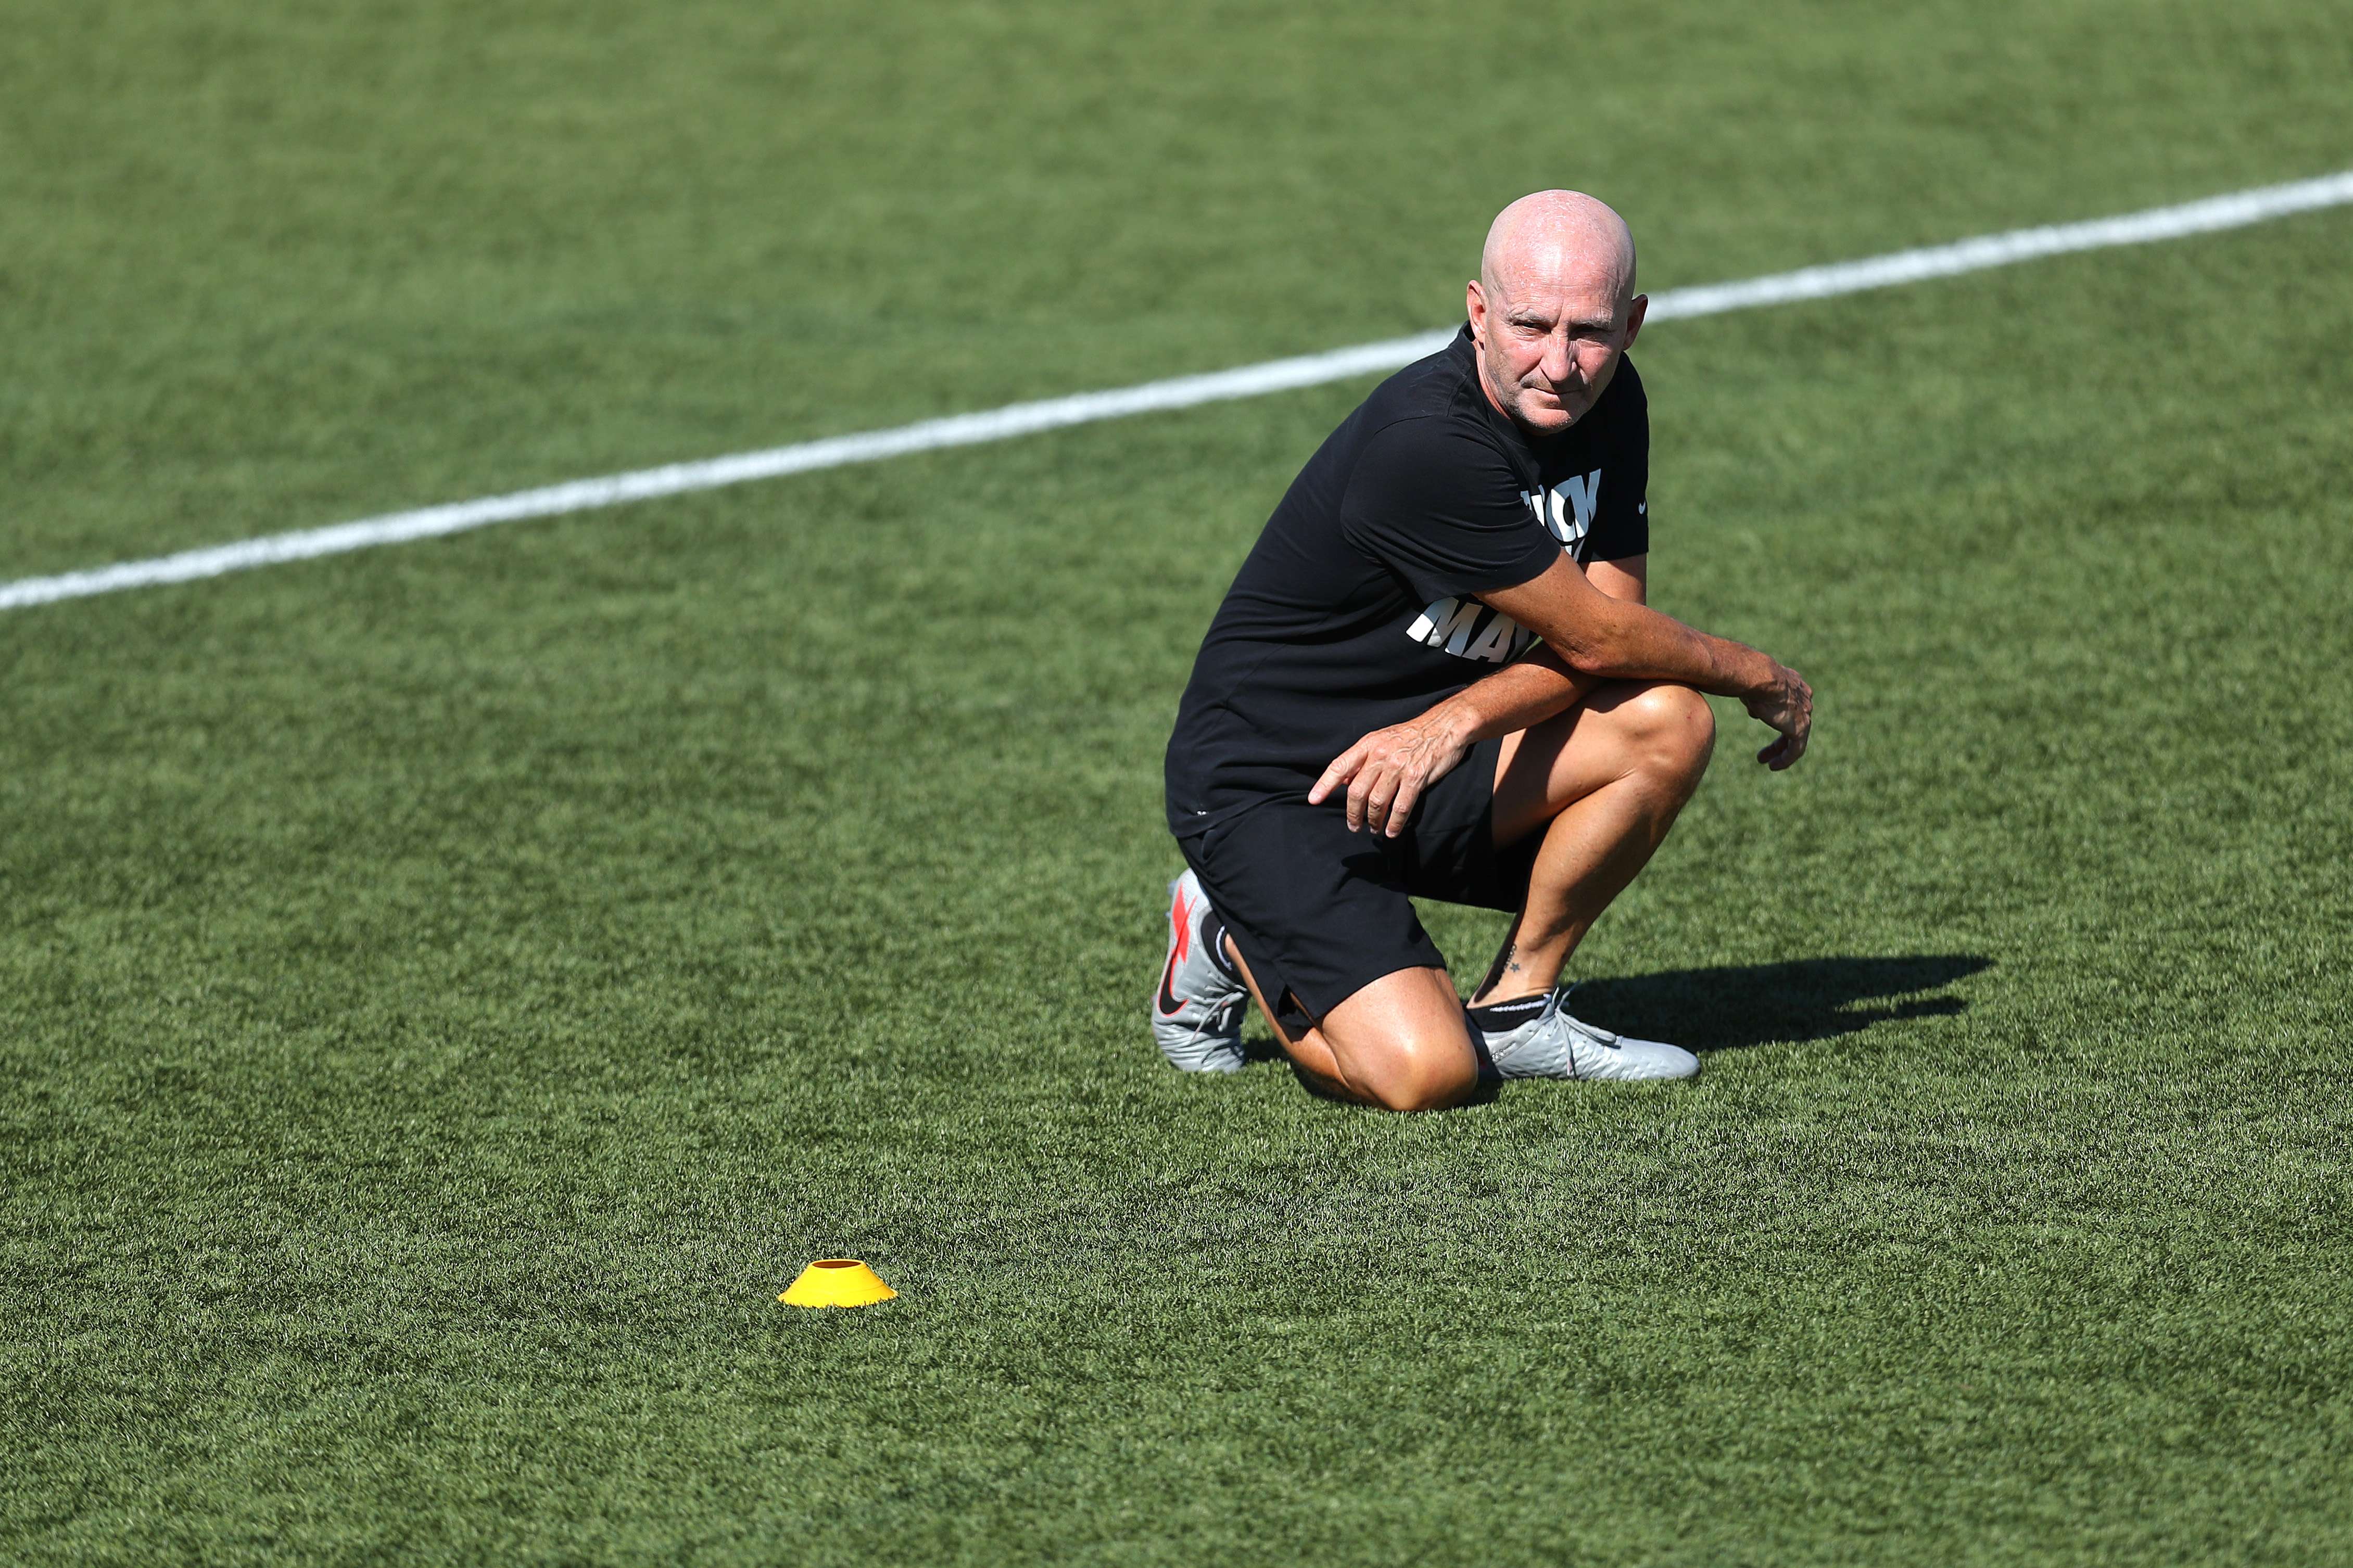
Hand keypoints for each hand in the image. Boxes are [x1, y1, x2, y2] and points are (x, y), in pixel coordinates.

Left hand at [1309, 707, 1474, 835]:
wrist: (1445, 726)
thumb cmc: (1411, 735)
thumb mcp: (1382, 739)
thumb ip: (1363, 760)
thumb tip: (1345, 781)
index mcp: (1368, 745)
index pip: (1339, 766)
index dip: (1324, 784)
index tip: (1313, 800)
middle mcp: (1380, 755)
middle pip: (1357, 791)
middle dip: (1353, 814)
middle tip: (1354, 826)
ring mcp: (1398, 766)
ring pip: (1377, 802)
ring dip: (1373, 820)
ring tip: (1373, 829)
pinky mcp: (1416, 777)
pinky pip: (1400, 807)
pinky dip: (1394, 824)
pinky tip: (1392, 831)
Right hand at [1743, 662, 1812, 770]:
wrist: (1759, 677)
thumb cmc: (1751, 677)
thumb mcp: (1753, 687)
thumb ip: (1757, 699)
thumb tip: (1754, 711)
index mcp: (1794, 684)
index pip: (1790, 703)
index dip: (1776, 715)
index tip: (1759, 720)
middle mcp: (1803, 698)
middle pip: (1794, 722)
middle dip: (1780, 739)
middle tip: (1765, 751)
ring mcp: (1804, 713)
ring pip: (1796, 738)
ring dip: (1781, 752)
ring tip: (1768, 764)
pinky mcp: (1801, 728)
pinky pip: (1796, 750)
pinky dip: (1786, 759)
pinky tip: (1773, 766)